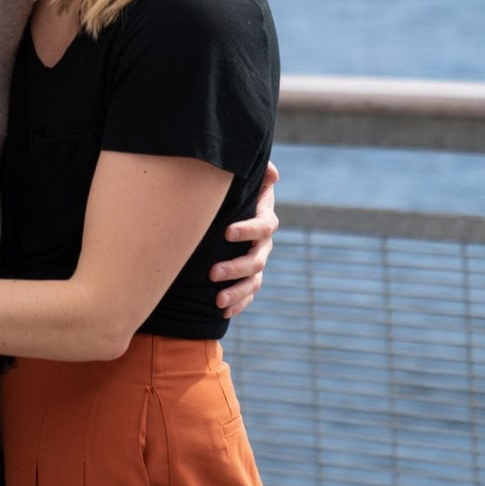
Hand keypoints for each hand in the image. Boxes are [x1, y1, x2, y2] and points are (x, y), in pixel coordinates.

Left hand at [210, 161, 278, 318]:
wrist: (229, 210)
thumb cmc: (234, 191)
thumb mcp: (244, 179)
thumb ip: (257, 174)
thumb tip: (272, 173)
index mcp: (264, 219)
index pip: (263, 226)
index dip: (247, 229)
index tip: (227, 232)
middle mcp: (264, 244)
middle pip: (257, 259)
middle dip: (236, 267)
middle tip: (212, 272)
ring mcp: (258, 263)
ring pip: (254, 282)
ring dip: (237, 292)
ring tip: (217, 300)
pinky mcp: (249, 278)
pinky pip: (249, 295)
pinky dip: (238, 304)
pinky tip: (223, 312)